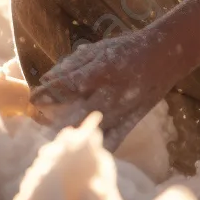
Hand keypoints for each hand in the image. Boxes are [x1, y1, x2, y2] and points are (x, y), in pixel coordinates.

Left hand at [32, 30, 177, 150]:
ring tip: (53, 139)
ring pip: (92, 130)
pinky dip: (97, 146)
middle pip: (77, 113)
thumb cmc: (128, 49)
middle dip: (54, 121)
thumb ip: (72, 64)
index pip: (67, 85)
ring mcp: (123, 110)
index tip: (33, 98)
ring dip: (71, 135)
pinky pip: (113, 140)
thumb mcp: (99, 49)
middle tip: (38, 124)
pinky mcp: (133, 121)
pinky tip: (82, 150)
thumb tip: (47, 77)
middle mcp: (111, 93)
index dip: (47, 93)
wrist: (166, 56)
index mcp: (101, 70)